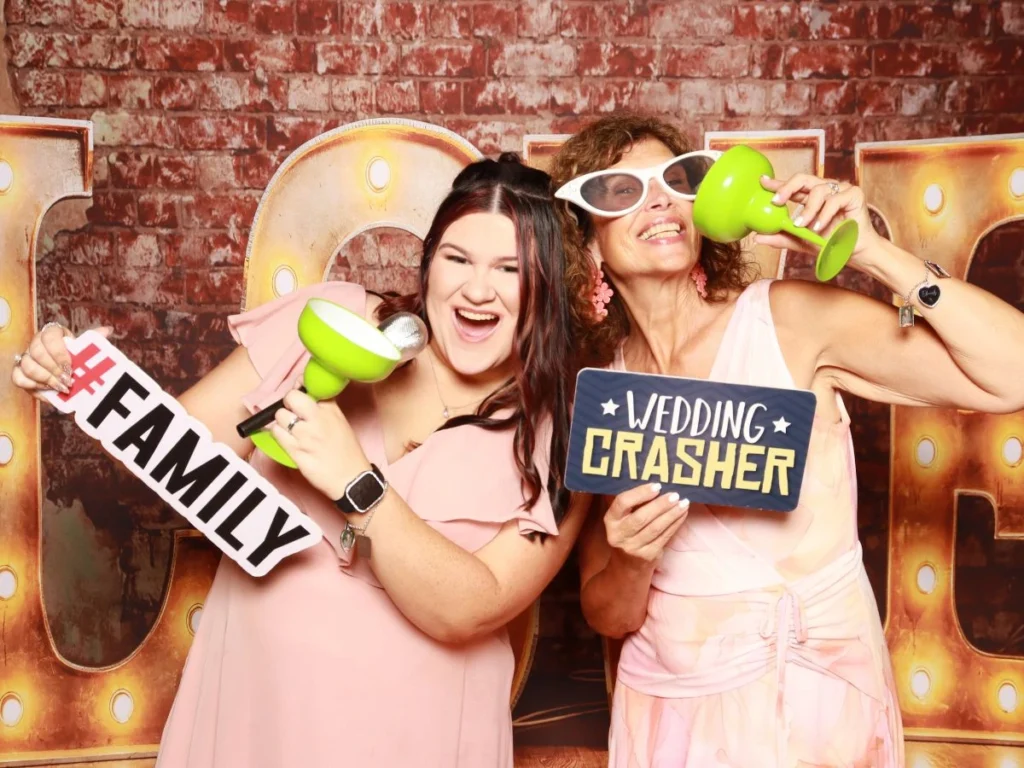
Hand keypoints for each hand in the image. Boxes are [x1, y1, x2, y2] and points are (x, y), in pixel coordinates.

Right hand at [11, 323, 111, 400]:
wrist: (67, 372)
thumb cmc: (76, 357)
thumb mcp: (85, 348)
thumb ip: (94, 339)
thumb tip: (107, 330)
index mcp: (52, 333)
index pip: (50, 336)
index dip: (59, 353)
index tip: (70, 368)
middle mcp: (36, 343)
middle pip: (37, 353)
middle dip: (54, 369)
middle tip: (68, 381)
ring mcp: (26, 357)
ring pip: (27, 366)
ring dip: (45, 379)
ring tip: (61, 387)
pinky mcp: (21, 372)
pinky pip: (18, 378)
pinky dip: (33, 385)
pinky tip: (48, 389)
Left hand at [269, 386, 370, 500]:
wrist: (352, 480)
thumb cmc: (347, 452)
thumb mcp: (340, 422)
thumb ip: (324, 407)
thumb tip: (303, 394)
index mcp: (331, 410)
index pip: (309, 386)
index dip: (299, 387)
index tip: (298, 392)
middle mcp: (318, 419)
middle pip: (290, 397)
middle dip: (287, 404)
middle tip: (291, 413)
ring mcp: (306, 435)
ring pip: (280, 416)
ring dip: (281, 421)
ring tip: (289, 429)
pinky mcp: (296, 451)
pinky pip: (276, 434)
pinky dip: (278, 434)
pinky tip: (286, 439)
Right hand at [604, 483, 689, 569]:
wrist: (627, 567)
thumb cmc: (627, 534)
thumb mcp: (621, 519)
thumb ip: (632, 503)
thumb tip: (655, 484)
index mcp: (610, 521)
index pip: (622, 503)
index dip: (640, 493)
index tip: (656, 486)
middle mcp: (618, 535)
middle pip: (641, 517)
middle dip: (660, 505)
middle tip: (674, 495)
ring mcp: (633, 548)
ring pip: (655, 528)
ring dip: (671, 514)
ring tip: (683, 503)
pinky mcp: (648, 556)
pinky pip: (664, 537)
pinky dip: (675, 524)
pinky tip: (682, 514)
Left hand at [755, 173, 881, 264]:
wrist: (852, 252)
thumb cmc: (829, 243)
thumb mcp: (799, 241)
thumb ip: (780, 237)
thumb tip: (756, 238)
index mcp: (811, 197)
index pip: (792, 187)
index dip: (777, 183)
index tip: (762, 182)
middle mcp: (825, 189)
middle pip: (803, 179)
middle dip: (787, 187)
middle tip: (776, 201)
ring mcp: (840, 189)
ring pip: (818, 191)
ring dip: (808, 211)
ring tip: (803, 226)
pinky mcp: (854, 194)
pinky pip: (834, 200)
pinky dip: (824, 215)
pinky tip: (819, 227)